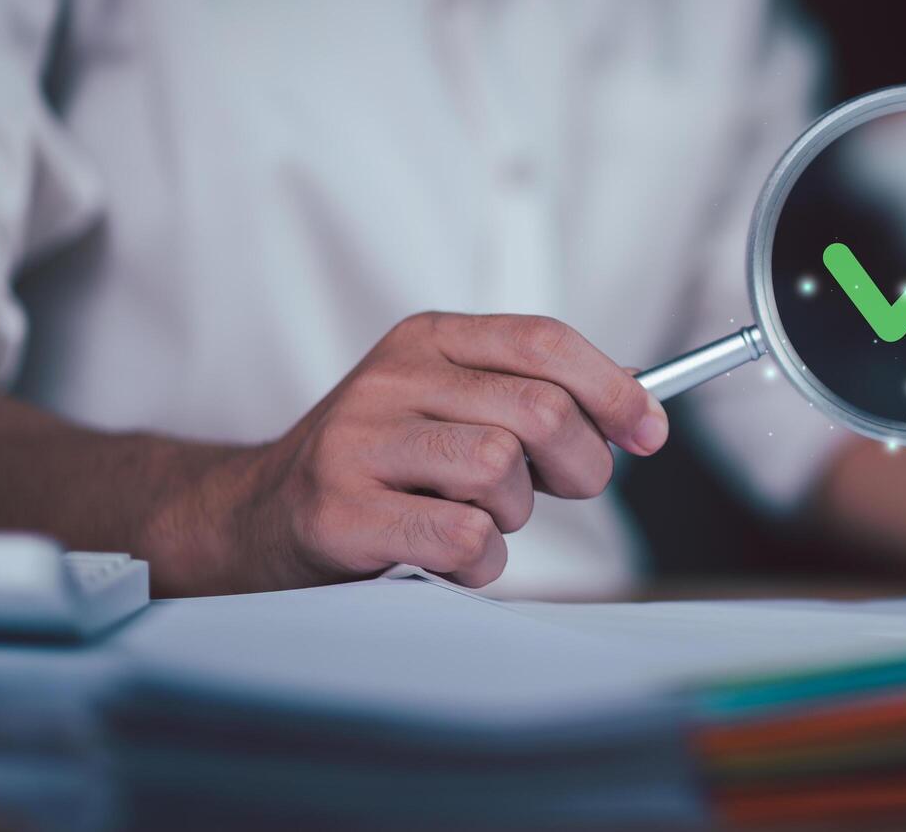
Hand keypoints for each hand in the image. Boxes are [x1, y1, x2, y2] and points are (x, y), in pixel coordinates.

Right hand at [189, 313, 665, 592]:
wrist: (256, 517)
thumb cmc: (380, 467)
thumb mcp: (451, 405)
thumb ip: (534, 395)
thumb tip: (638, 400)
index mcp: (427, 340)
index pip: (544, 341)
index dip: (614, 388)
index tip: (650, 431)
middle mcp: (391, 379)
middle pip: (539, 410)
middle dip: (580, 464)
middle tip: (562, 489)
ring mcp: (357, 443)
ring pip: (500, 471)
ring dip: (514, 515)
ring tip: (478, 518)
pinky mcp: (338, 512)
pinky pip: (461, 538)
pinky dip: (478, 564)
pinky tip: (447, 557)